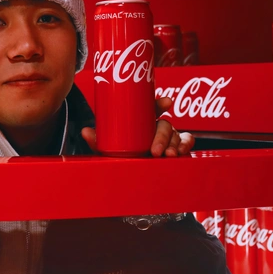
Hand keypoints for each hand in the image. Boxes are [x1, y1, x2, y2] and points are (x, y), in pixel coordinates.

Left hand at [80, 97, 194, 156]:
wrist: (127, 171)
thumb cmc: (119, 153)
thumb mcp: (107, 147)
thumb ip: (98, 140)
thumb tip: (85, 131)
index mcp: (142, 120)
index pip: (151, 107)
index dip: (159, 103)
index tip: (166, 102)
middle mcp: (156, 127)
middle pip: (165, 125)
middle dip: (163, 136)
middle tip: (155, 150)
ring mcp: (168, 137)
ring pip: (177, 134)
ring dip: (175, 143)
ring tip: (169, 154)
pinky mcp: (176, 147)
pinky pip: (187, 142)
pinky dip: (187, 145)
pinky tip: (182, 152)